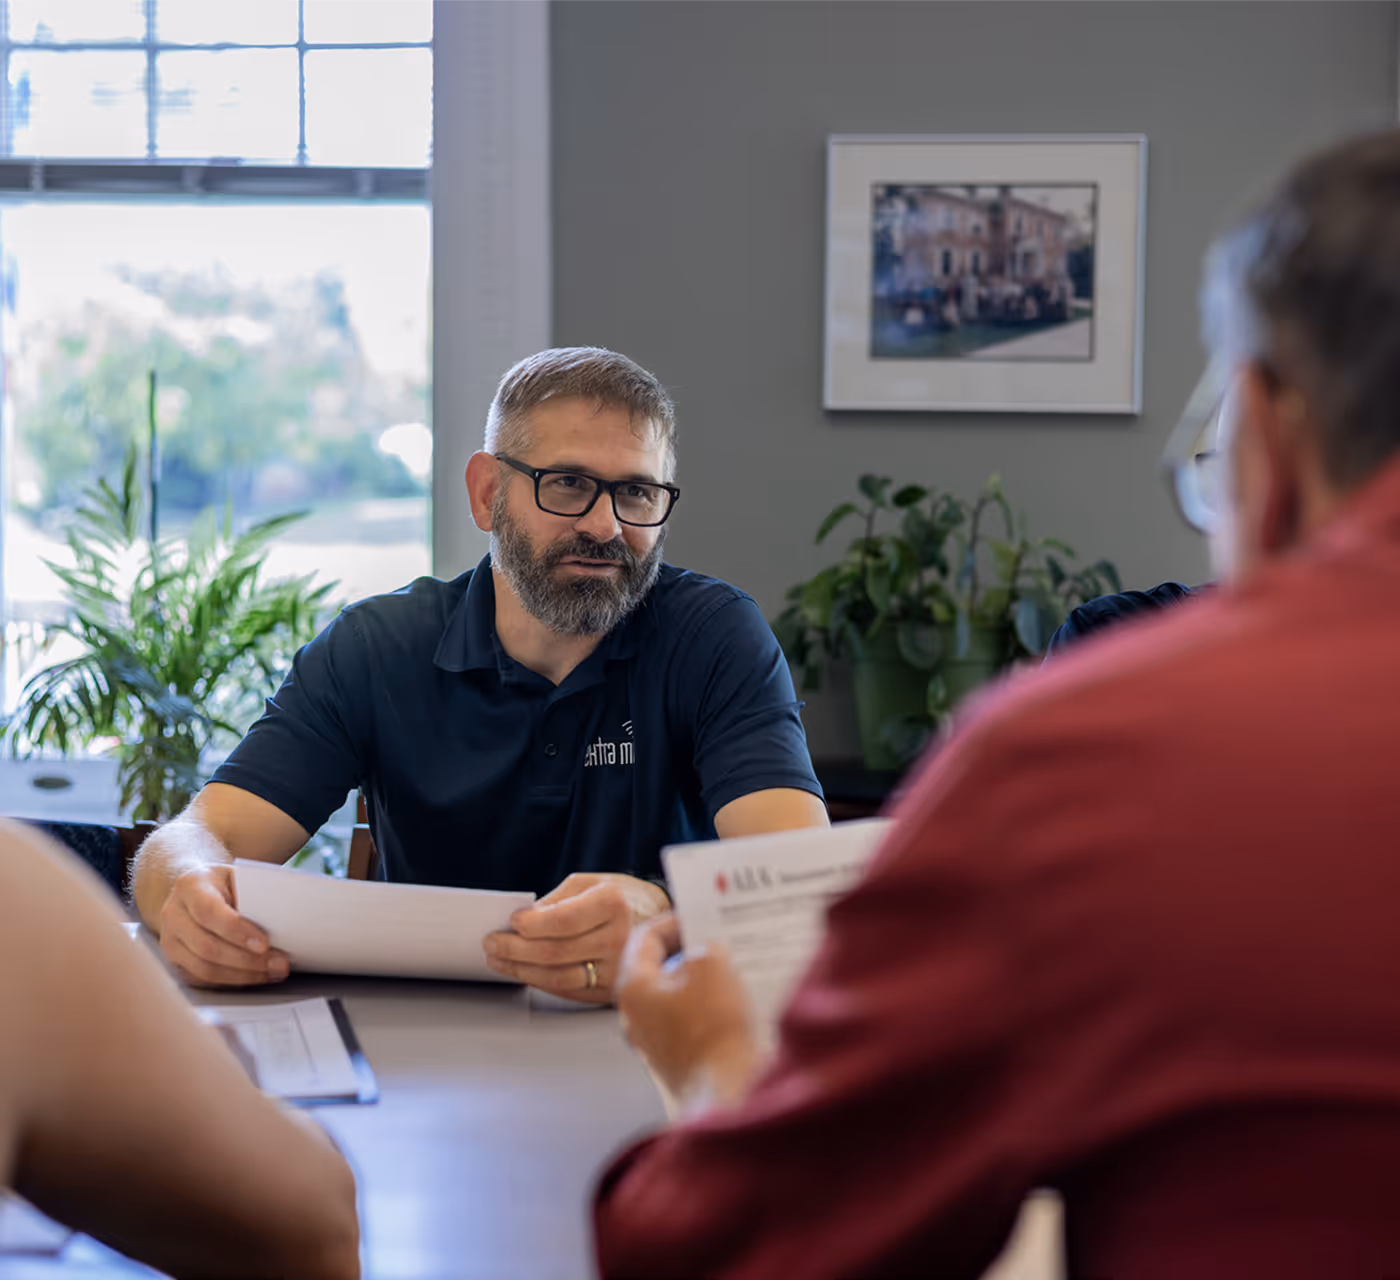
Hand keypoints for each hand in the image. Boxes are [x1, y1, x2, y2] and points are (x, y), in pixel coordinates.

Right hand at [158, 864, 290, 987]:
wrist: (198, 890)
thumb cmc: (224, 883)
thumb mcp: (238, 876)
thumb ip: (254, 893)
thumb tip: (282, 918)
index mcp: (189, 886)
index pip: (208, 911)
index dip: (236, 930)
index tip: (264, 943)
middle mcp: (173, 914)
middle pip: (207, 946)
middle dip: (247, 959)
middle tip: (278, 963)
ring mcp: (170, 941)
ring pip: (204, 968)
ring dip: (243, 975)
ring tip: (272, 972)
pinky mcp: (175, 963)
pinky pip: (203, 980)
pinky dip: (233, 981)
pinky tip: (256, 976)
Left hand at [482, 872, 669, 1003]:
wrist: (662, 921)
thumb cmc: (624, 897)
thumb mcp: (593, 882)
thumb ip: (558, 899)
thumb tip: (524, 919)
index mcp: (613, 905)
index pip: (563, 921)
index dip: (532, 924)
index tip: (511, 922)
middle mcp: (618, 939)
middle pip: (555, 951)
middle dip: (515, 949)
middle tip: (492, 943)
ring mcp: (617, 969)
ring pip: (558, 976)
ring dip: (521, 970)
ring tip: (499, 960)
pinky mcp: (612, 990)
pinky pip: (567, 990)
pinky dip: (539, 982)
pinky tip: (522, 972)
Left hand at [615, 913, 760, 1114]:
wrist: (727, 1091)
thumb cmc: (714, 1027)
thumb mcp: (712, 965)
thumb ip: (703, 947)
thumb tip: (705, 951)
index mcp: (632, 988)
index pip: (644, 939)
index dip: (672, 921)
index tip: (695, 916)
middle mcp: (633, 1017)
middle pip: (656, 970)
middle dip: (687, 952)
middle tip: (716, 940)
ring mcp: (651, 1044)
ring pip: (673, 998)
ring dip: (699, 982)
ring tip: (730, 970)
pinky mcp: (674, 1063)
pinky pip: (686, 1024)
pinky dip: (705, 1010)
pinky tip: (732, 1005)